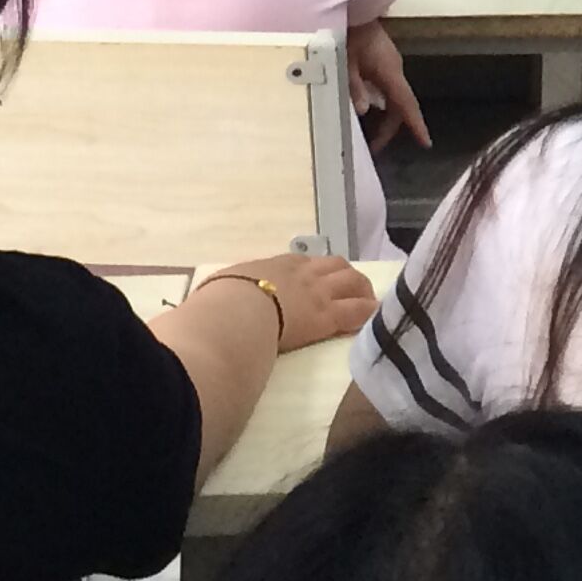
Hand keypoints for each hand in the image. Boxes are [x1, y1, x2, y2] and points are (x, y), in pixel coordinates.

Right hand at [200, 252, 376, 353]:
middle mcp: (303, 273)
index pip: (305, 262)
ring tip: (367, 301)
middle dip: (345, 275)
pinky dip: (366, 313)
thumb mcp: (219, 286)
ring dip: (362, 290)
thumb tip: (209, 300)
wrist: (234, 312)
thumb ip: (224, 289)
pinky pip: (356, 312)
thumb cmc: (219, 301)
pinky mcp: (326, 316)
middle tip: (352, 287)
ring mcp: (318, 293)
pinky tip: (372, 318)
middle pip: (336, 265)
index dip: (315, 270)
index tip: (317, 280)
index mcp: (276, 264)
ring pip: (353, 282)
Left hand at [348, 19, 430, 152]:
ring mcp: (391, 64)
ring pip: (395, 96)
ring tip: (369, 132)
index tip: (426, 143)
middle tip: (373, 147)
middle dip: (390, 128)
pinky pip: (389, 88)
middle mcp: (395, 70)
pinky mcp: (384, 60)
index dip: (416, 124)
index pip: (406, 103)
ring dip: (386, 116)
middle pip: (400, 105)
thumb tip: (365, 110)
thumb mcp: (346, 62)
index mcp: (389, 72)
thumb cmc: (350, 33)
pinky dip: (383, 103)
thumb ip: (354, 87)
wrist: (354, 7)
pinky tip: (368, 108)